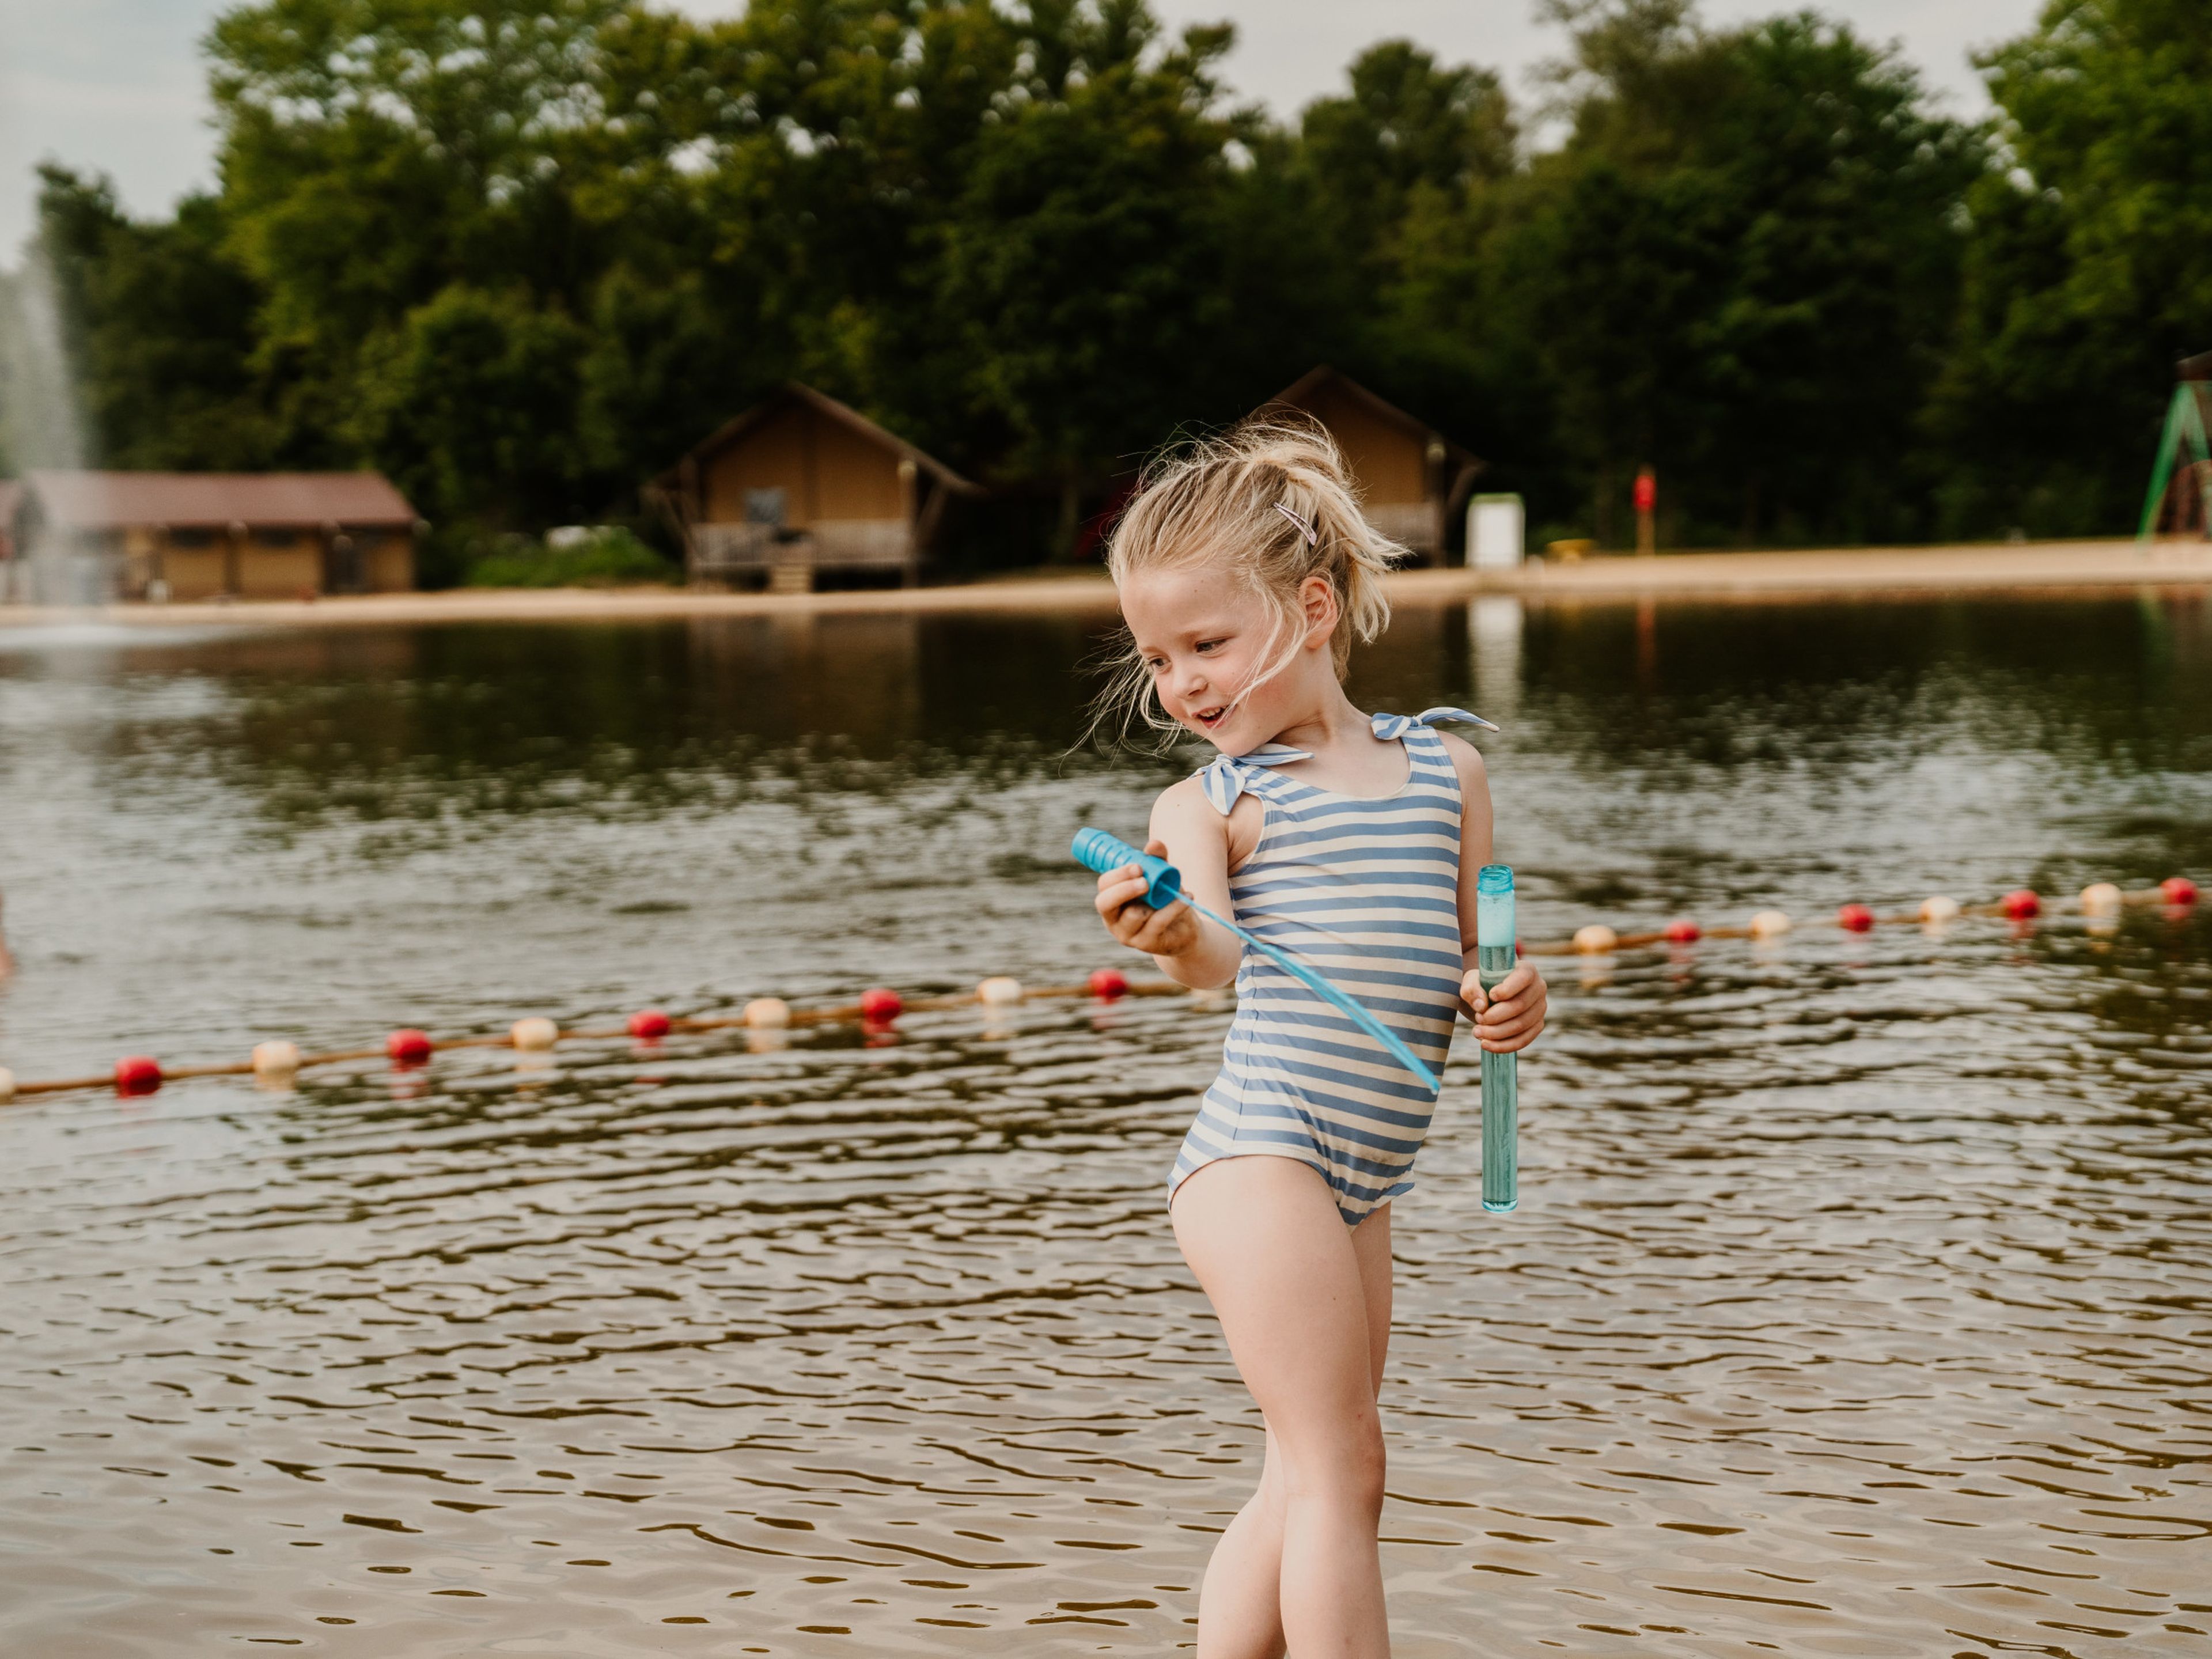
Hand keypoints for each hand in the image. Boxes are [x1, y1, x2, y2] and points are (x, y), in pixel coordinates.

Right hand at [1094, 840, 1200, 958]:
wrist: (1184, 928)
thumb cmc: (1165, 899)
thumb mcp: (1161, 876)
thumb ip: (1157, 860)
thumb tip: (1154, 845)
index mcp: (1112, 899)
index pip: (1104, 886)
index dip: (1117, 875)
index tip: (1138, 866)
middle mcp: (1113, 919)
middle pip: (1104, 903)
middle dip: (1123, 889)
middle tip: (1145, 881)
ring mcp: (1128, 934)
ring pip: (1133, 915)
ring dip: (1155, 900)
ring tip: (1174, 891)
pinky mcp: (1147, 944)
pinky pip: (1157, 923)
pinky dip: (1174, 907)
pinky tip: (1187, 896)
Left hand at [1462, 961, 1545, 1052]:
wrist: (1489, 996)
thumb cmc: (1482, 984)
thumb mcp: (1472, 980)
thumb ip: (1471, 989)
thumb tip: (1481, 1006)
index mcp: (1526, 970)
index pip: (1523, 978)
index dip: (1507, 989)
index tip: (1491, 996)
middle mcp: (1538, 988)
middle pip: (1520, 1006)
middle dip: (1495, 1016)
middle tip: (1478, 1018)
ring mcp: (1540, 1009)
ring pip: (1521, 1026)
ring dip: (1496, 1033)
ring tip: (1477, 1031)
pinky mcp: (1537, 1026)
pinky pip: (1523, 1040)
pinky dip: (1503, 1046)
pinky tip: (1486, 1044)